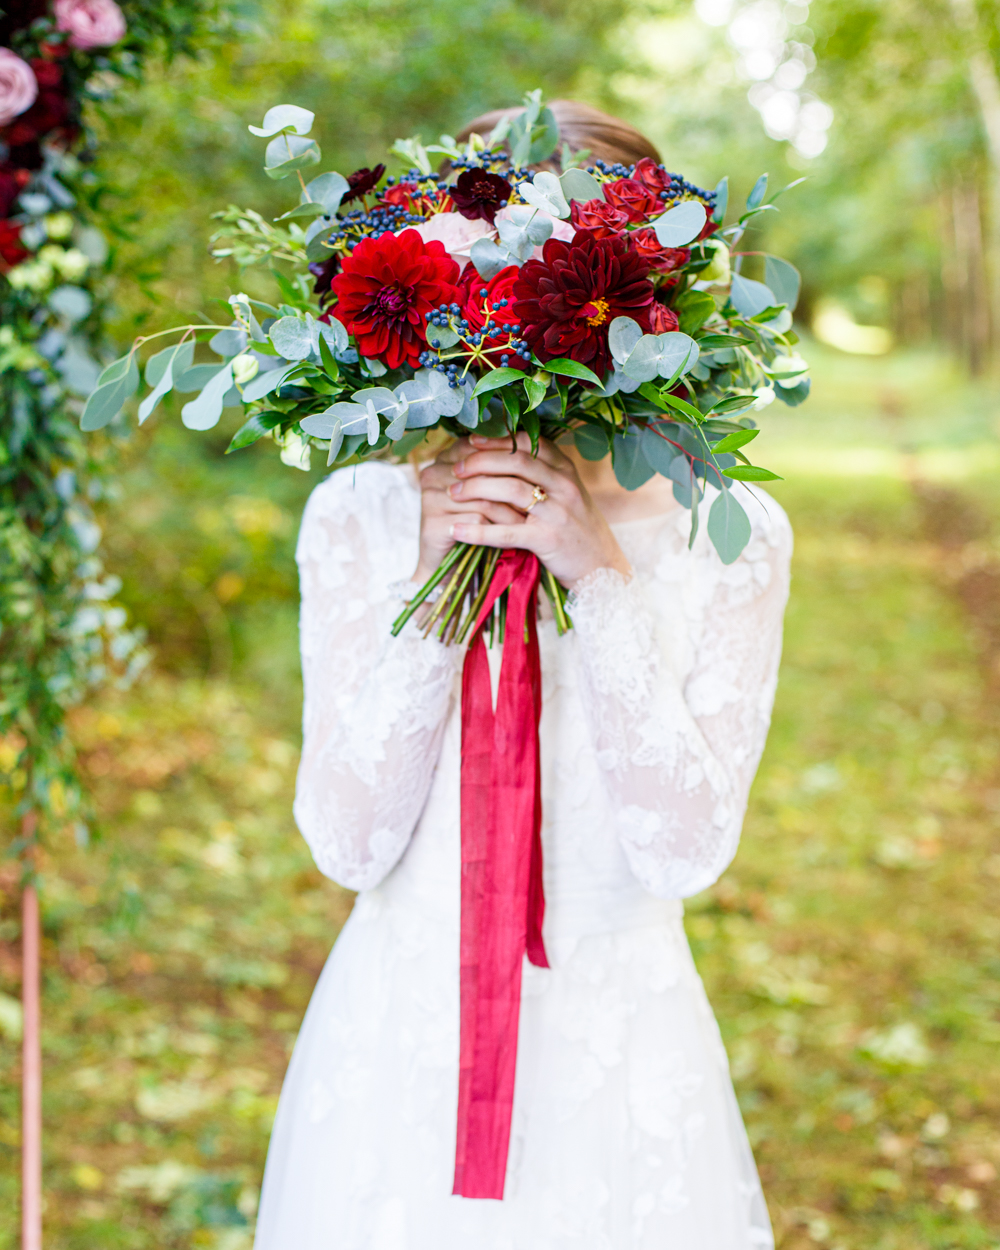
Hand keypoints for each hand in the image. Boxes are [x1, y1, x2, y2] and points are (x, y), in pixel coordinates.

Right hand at [411, 436, 526, 583]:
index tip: (538, 472)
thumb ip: (501, 468)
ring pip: (483, 497)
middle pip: (484, 472)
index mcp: (445, 458)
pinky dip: (500, 528)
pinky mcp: (432, 523)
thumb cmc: (475, 524)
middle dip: (515, 485)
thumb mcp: (489, 492)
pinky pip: (476, 520)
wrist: (451, 564)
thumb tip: (540, 446)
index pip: (483, 449)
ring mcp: (430, 497)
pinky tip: (516, 534)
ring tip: (533, 518)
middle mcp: (433, 472)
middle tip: (542, 495)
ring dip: (511, 510)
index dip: (511, 461)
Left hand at [442, 432, 631, 590]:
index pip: (528, 443)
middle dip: (480, 461)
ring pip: (510, 489)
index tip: (470, 440)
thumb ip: (543, 473)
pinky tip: (456, 529)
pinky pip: (505, 532)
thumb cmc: (576, 528)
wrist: (601, 568)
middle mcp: (564, 485)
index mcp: (566, 470)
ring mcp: (557, 512)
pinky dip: (477, 530)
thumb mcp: (566, 494)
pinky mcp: (547, 540)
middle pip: (515, 461)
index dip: (496, 439)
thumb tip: (503, 454)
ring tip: (452, 492)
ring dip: (475, 488)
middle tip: (455, 467)